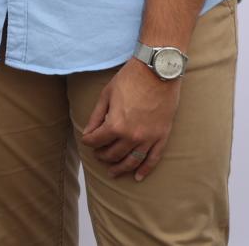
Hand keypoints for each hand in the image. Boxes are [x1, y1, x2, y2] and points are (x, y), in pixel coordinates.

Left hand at [79, 58, 180, 180]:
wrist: (157, 72)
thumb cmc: (129, 80)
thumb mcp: (106, 95)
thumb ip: (96, 116)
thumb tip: (88, 132)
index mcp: (116, 125)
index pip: (96, 141)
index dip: (88, 141)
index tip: (86, 140)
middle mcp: (132, 136)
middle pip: (113, 154)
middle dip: (102, 155)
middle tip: (98, 154)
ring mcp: (148, 138)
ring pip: (131, 161)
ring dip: (120, 168)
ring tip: (112, 172)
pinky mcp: (162, 136)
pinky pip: (153, 159)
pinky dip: (145, 170)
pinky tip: (137, 177)